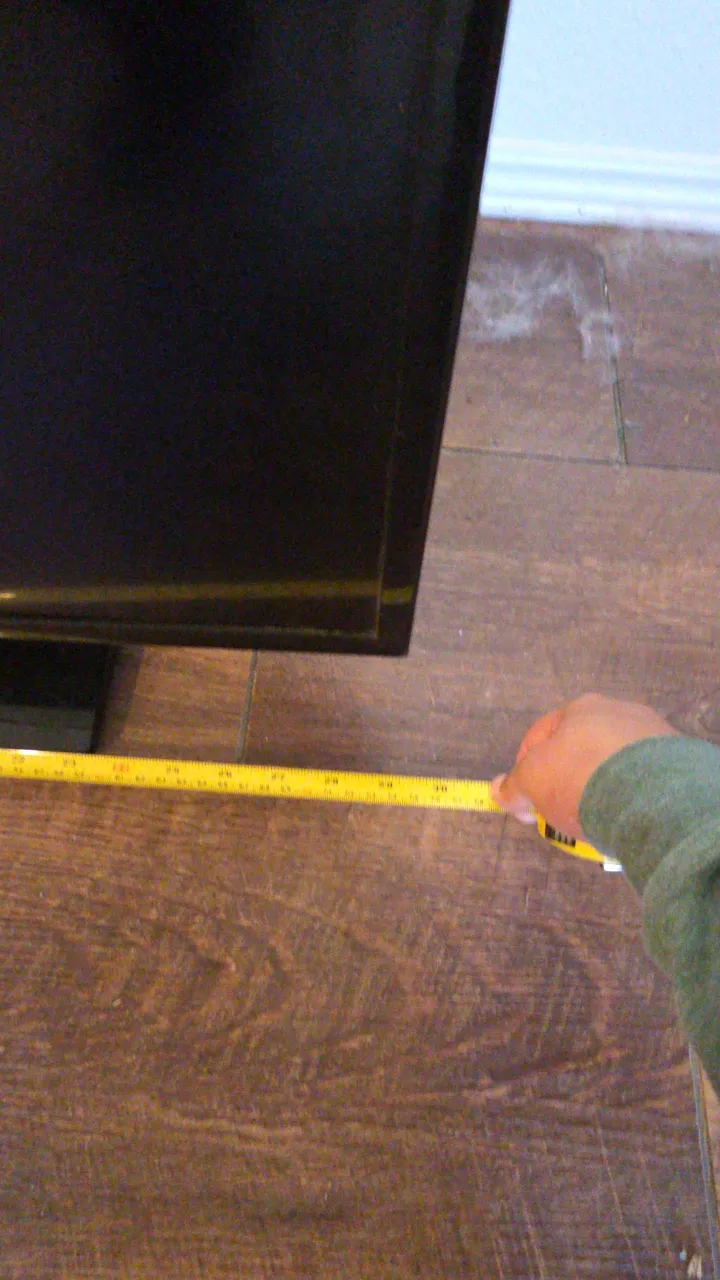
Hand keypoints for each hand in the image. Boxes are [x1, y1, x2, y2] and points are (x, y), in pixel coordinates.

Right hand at [490, 693, 677, 838]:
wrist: (649, 794)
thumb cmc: (579, 778)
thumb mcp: (532, 782)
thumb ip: (513, 786)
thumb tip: (496, 789)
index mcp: (579, 708)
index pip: (540, 736)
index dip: (524, 770)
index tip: (525, 802)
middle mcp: (617, 712)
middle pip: (579, 749)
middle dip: (564, 779)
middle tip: (559, 811)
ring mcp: (649, 734)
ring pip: (611, 763)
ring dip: (597, 787)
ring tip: (593, 819)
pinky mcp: (673, 761)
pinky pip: (639, 779)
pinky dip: (627, 795)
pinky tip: (622, 816)